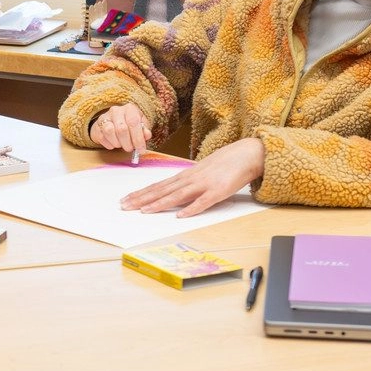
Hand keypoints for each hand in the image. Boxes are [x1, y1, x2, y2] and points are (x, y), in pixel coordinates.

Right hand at [89, 104, 150, 155]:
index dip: (138, 138)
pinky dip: (109, 144)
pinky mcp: (97, 126)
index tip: (141, 150)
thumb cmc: (130, 125)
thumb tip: (146, 135)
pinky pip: (102, 137)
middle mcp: (116, 110)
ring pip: (110, 132)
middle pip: (121, 129)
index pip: (133, 122)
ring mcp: (104, 117)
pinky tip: (114, 144)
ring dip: (118, 143)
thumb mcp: (141, 125)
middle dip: (128, 143)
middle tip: (131, 149)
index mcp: (130, 109)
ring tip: (122, 145)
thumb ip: (145, 131)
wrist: (113, 122)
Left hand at [120, 137, 264, 217]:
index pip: (158, 186)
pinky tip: (180, 215)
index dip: (140, 193)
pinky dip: (191, 209)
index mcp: (185, 176)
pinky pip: (202, 202)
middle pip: (161, 190)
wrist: (245, 155)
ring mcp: (203, 185)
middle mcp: (189, 179)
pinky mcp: (218, 191)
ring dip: (159, 204)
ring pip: (177, 196)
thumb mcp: (200, 172)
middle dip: (141, 199)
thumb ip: (187, 183)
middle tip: (124, 206)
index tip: (125, 200)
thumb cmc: (223, 165)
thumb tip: (172, 192)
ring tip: (143, 211)